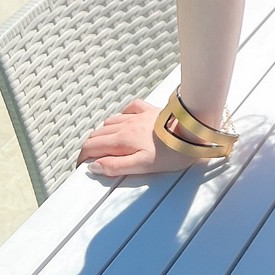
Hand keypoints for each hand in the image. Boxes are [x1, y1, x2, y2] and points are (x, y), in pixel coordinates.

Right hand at [75, 99, 194, 177]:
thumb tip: (94, 166)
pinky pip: (129, 108)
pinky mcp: (151, 109)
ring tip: (103, 143)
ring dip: (103, 132)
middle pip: (98, 133)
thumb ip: (116, 166)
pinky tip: (124, 119)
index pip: (92, 146)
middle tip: (89, 158)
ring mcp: (138, 115)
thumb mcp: (142, 166)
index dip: (82, 157)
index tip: (81, 167)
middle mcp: (127, 124)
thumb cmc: (172, 152)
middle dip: (90, 146)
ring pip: (111, 121)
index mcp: (123, 140)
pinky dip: (121, 115)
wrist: (194, 130)